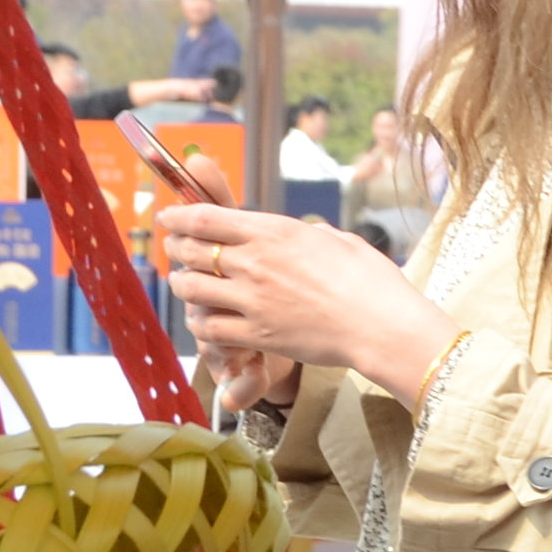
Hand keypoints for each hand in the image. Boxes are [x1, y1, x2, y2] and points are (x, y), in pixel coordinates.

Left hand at [154, 203, 458, 406]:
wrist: (382, 325)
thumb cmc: (371, 281)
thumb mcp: (338, 241)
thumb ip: (310, 235)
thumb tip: (306, 234)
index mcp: (275, 232)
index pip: (206, 217)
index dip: (179, 217)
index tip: (169, 217)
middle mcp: (256, 262)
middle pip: (192, 249)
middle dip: (177, 247)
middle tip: (175, 249)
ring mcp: (253, 299)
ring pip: (192, 288)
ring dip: (183, 285)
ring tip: (185, 284)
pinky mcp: (258, 334)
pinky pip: (209, 327)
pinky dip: (200, 323)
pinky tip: (203, 320)